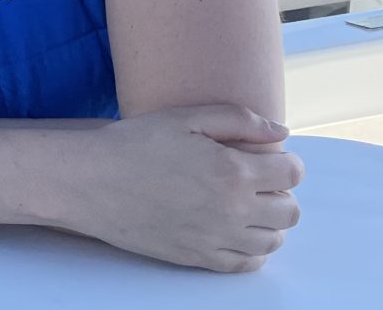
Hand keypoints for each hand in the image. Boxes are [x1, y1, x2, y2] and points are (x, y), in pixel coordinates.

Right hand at [65, 105, 302, 271]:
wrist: (90, 182)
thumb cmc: (133, 144)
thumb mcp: (184, 117)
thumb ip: (238, 120)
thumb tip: (281, 134)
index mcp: (233, 171)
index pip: (292, 173)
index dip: (285, 161)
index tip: (268, 157)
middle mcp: (233, 210)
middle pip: (290, 211)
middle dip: (280, 192)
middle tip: (254, 180)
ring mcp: (217, 239)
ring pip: (274, 240)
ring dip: (268, 221)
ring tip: (241, 204)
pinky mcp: (199, 259)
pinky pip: (248, 264)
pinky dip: (251, 249)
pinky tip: (232, 230)